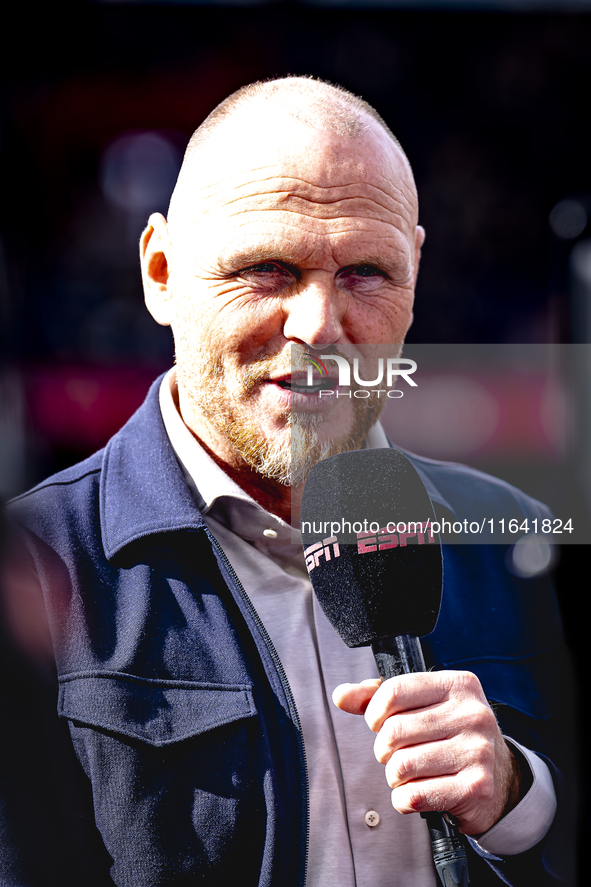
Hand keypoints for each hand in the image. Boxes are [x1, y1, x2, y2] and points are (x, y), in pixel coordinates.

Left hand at [333, 671, 521, 834]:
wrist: (501, 780)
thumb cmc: (452, 737)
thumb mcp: (423, 706)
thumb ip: (380, 698)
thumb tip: (341, 695)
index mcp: (458, 685)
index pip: (394, 691)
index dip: (374, 712)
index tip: (379, 724)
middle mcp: (472, 714)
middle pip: (393, 731)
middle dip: (384, 749)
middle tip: (398, 753)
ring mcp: (477, 751)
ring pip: (401, 766)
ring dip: (395, 777)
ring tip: (410, 773)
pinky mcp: (475, 787)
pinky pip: (414, 795)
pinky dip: (404, 800)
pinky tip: (418, 793)